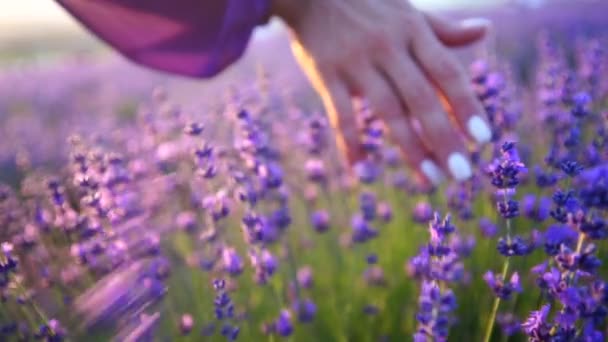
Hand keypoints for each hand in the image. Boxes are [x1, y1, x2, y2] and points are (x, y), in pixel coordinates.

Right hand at [272, 0, 491, 185]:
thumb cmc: (365, 3)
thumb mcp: (407, 11)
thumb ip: (443, 29)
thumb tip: (484, 31)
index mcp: (412, 30)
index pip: (447, 72)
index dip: (466, 105)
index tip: (483, 139)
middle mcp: (389, 46)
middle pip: (422, 98)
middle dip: (444, 138)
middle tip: (462, 175)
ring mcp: (357, 61)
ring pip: (388, 110)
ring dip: (411, 148)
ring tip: (430, 179)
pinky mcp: (326, 72)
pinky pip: (341, 114)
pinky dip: (350, 142)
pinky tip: (361, 169)